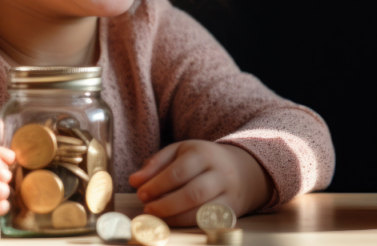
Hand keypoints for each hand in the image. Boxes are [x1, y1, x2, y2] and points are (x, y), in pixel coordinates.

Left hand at [128, 140, 272, 226]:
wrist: (241, 169)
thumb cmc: (202, 160)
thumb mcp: (180, 152)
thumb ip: (156, 164)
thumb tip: (135, 180)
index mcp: (204, 153)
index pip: (179, 171)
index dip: (157, 185)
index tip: (141, 193)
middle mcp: (220, 173)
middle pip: (193, 193)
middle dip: (166, 204)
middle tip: (147, 209)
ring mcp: (228, 193)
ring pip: (202, 211)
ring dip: (175, 218)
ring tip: (157, 218)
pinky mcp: (232, 211)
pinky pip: (209, 222)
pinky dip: (189, 224)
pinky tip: (174, 222)